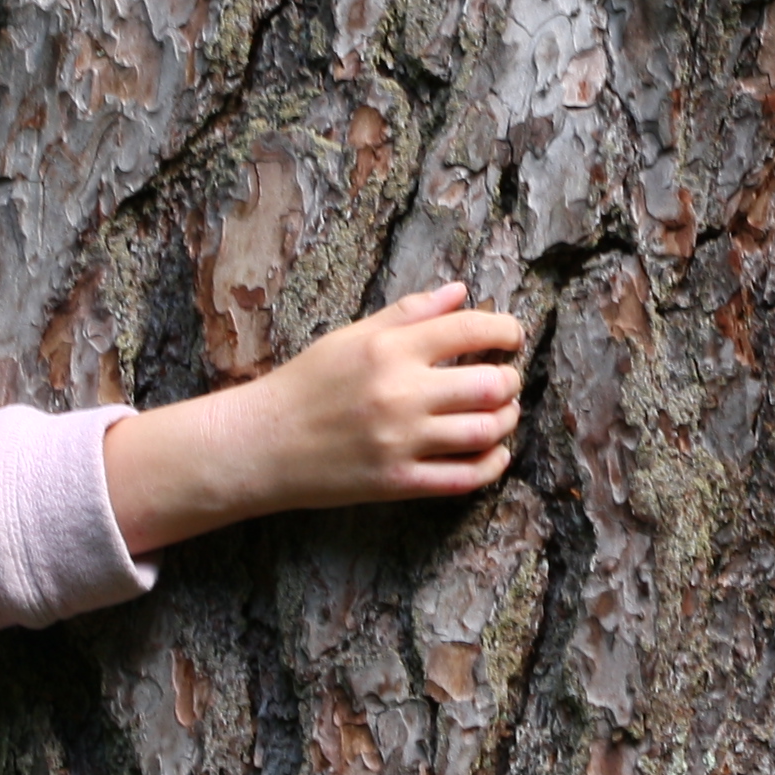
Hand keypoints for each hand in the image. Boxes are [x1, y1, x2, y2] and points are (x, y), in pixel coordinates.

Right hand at [103, 283, 526, 553]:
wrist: (262, 444)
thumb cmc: (307, 384)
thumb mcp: (352, 336)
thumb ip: (409, 313)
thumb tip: (460, 292)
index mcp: (389, 349)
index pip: (470, 329)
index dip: (505, 330)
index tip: (512, 336)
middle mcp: (400, 393)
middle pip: (490, 384)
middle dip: (511, 380)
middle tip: (507, 379)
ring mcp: (401, 441)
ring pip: (485, 432)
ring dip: (506, 421)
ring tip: (503, 414)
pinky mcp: (398, 482)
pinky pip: (464, 478)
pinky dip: (491, 466)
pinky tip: (495, 454)